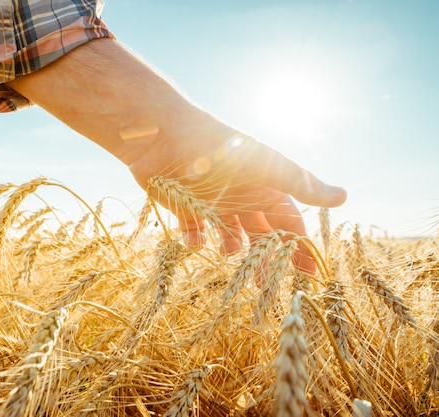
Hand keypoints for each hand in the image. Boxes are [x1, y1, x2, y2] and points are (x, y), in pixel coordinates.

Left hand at [5, 38, 345, 273]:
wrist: (163, 134)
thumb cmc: (219, 147)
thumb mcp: (265, 166)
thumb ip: (301, 184)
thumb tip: (344, 197)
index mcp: (263, 187)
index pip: (289, 222)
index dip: (298, 246)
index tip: (308, 274)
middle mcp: (240, 194)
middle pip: (260, 233)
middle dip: (265, 257)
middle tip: (264, 284)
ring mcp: (212, 200)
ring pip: (228, 233)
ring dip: (230, 247)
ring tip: (228, 253)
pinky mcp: (184, 204)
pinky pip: (193, 230)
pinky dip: (194, 238)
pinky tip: (195, 241)